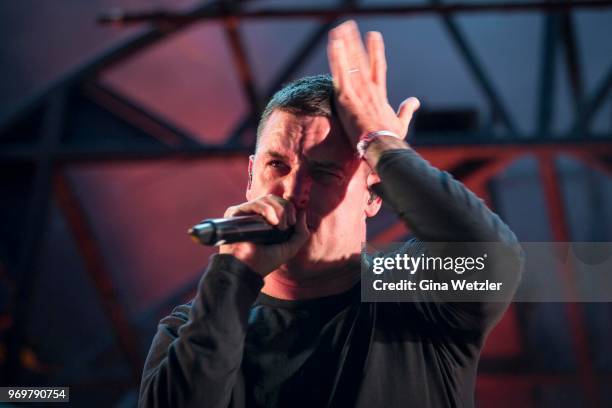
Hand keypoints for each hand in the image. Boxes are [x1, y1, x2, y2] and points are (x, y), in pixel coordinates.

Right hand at [219, 194, 309, 276]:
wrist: (248, 270)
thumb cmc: (266, 261)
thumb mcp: (290, 248)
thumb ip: (301, 232)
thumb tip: (302, 212)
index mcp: (267, 221)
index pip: (280, 203)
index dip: (290, 208)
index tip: (293, 222)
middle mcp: (255, 215)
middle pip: (274, 199)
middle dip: (286, 208)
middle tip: (288, 224)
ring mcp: (245, 213)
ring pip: (266, 199)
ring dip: (279, 210)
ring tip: (280, 226)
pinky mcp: (235, 213)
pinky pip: (253, 204)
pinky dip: (267, 210)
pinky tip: (273, 222)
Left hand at [327, 20, 419, 145]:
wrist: (382, 145)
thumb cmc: (391, 139)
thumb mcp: (402, 123)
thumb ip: (407, 110)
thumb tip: (414, 101)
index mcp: (380, 94)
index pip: (378, 66)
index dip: (375, 50)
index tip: (373, 36)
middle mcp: (369, 89)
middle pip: (361, 60)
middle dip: (355, 42)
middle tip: (349, 26)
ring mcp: (358, 92)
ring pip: (351, 62)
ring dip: (344, 44)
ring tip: (339, 29)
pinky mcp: (347, 97)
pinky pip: (340, 72)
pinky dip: (337, 57)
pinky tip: (334, 44)